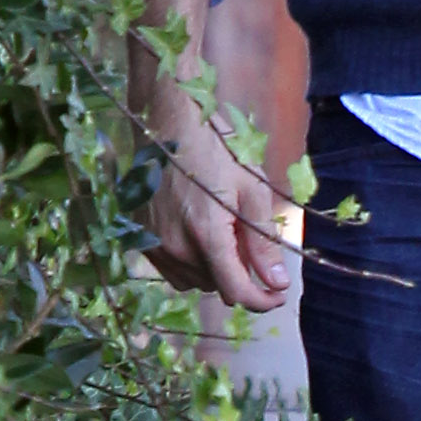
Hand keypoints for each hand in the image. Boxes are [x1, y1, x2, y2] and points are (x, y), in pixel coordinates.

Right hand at [122, 0, 288, 312]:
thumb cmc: (216, 149)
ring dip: (217, 270)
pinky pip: (172, 269)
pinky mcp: (141, 236)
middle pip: (217, 287)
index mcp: (206, 234)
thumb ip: (264, 242)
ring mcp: (153, 242)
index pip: (236, 291)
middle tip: (254, 242)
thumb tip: (278, 282)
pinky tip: (204, 235)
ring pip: (194, 280)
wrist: (166, 120)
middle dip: (241, 276)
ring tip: (229, 232)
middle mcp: (174, 245)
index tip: (279, 294)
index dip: (262, 300)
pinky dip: (193, 263)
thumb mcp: (252, 190)